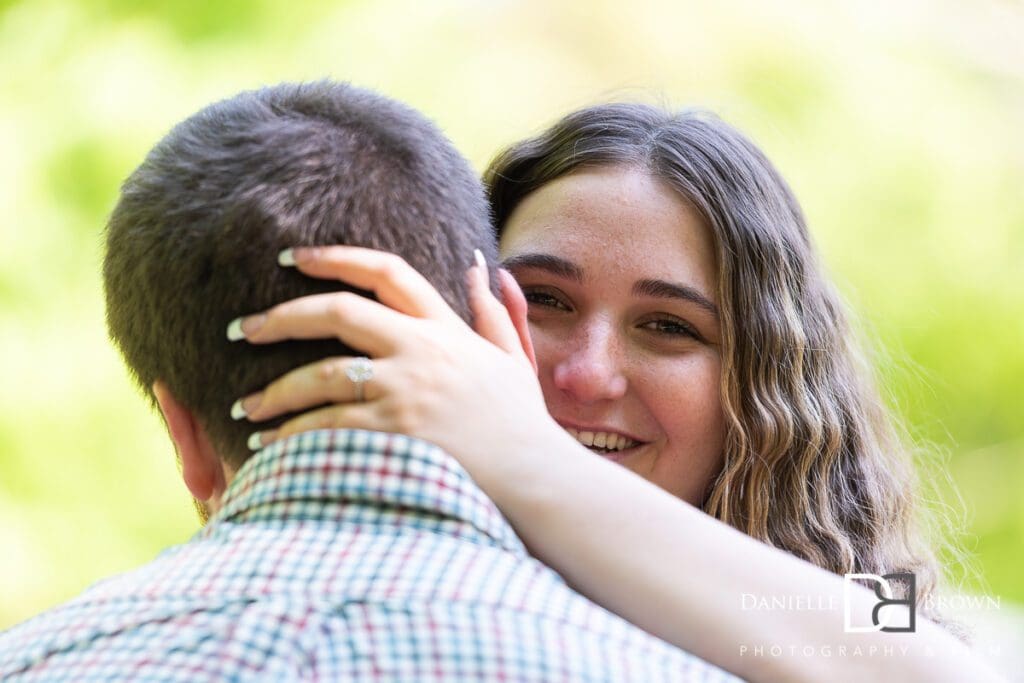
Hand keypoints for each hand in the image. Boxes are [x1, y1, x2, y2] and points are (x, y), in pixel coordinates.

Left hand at [228, 246, 557, 486]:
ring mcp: (404, 392)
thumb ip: (494, 310)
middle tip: (243, 330)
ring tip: (246, 408)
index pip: (387, 272)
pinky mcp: (392, 434)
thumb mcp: (513, 358)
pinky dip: (292, 436)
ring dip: (275, 392)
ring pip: (321, 376)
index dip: (337, 258)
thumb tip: (479, 266)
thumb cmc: (521, 422)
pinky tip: (269, 447)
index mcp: (444, 328)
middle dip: (282, 317)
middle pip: (337, 312)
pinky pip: (326, 428)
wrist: (534, 478)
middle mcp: (420, 350)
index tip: (296, 257)